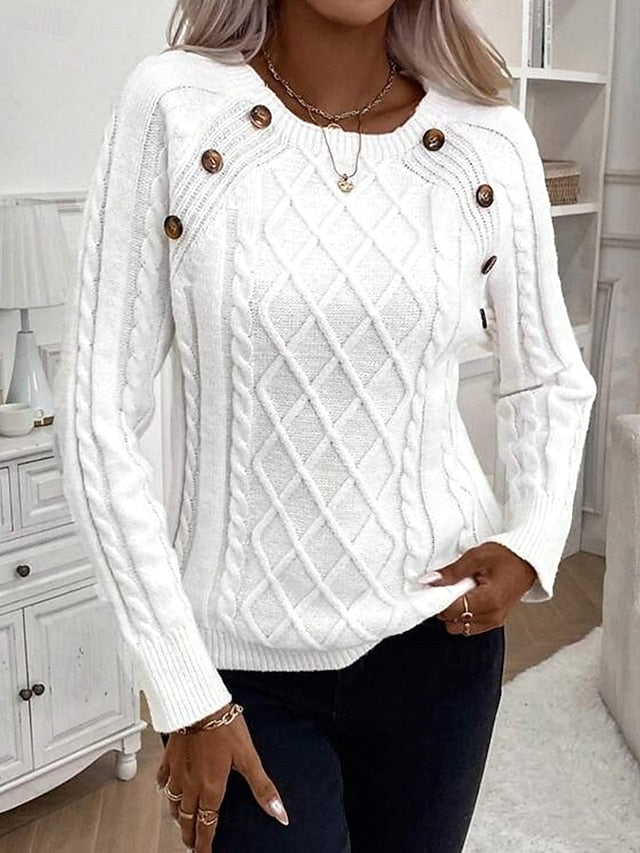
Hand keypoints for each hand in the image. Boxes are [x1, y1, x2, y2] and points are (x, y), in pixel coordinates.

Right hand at [156, 702, 288, 851]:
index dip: (204, 844)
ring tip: (180, 822)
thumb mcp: (248, 758)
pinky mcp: (169, 756)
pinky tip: (164, 789)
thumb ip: (262, 788)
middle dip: (189, 835)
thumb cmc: (224, 727)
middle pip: (187, 818)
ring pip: (173, 803)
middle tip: (191, 845)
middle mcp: (190, 785)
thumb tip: (279, 812)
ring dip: (177, 816)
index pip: (206, 824)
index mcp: (211, 788)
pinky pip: (163, 779)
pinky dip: (163, 789)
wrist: (198, 704)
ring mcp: (177, 771)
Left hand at [420, 542, 536, 634]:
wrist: (528, 559)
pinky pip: (470, 626)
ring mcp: (495, 621)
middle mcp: (492, 616)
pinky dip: (464, 615)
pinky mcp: (495, 621)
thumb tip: (429, 581)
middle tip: (450, 587)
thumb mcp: (476, 557)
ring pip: (460, 628)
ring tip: (462, 591)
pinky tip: (469, 597)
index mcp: (489, 600)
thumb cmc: (507, 555)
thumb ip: (452, 572)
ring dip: (455, 612)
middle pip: (453, 623)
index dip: (439, 599)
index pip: (451, 611)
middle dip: (446, 607)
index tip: (436, 587)